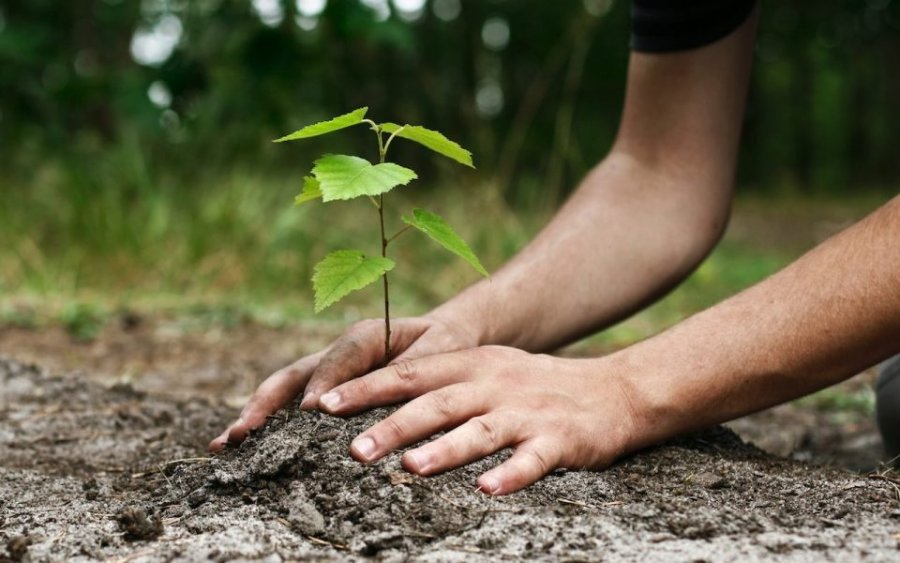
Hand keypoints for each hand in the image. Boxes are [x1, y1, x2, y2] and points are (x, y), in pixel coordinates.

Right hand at [209, 314, 478, 451]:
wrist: (443, 337)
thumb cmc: (444, 344)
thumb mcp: (440, 349)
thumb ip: (413, 367)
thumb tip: (386, 389)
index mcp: (366, 336)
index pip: (340, 358)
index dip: (325, 382)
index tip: (311, 411)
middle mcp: (337, 352)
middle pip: (294, 374)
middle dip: (267, 403)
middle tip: (243, 433)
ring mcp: (326, 371)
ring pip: (284, 390)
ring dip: (255, 415)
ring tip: (225, 444)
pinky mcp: (324, 389)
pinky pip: (291, 405)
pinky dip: (267, 424)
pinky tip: (241, 448)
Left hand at [317, 346, 637, 494]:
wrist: (614, 391)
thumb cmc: (536, 386)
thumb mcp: (488, 371)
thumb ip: (441, 383)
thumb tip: (377, 404)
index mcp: (473, 365)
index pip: (411, 373)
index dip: (367, 387)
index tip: (324, 404)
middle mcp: (495, 384)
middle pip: (437, 403)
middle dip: (393, 425)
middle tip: (354, 449)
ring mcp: (527, 412)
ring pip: (480, 430)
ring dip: (445, 449)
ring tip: (411, 469)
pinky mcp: (560, 440)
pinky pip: (532, 459)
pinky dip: (510, 474)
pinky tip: (488, 490)